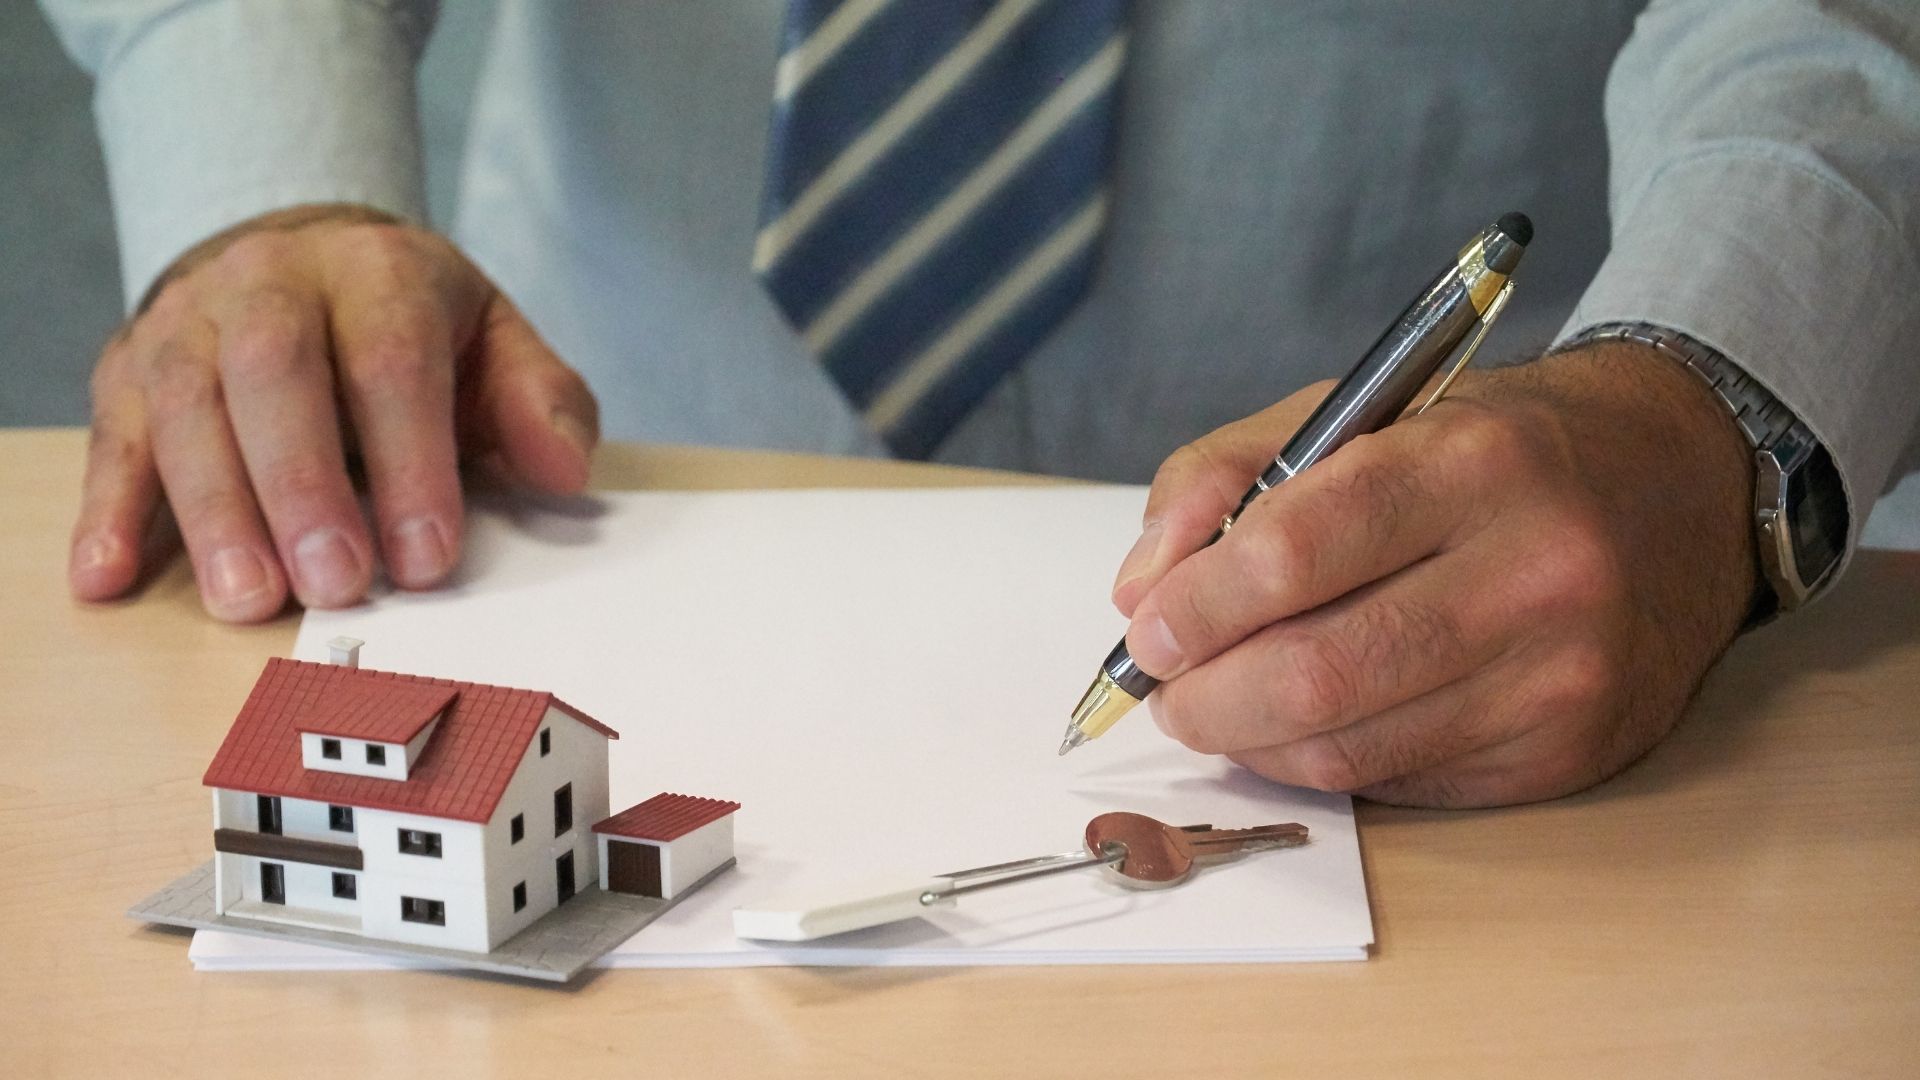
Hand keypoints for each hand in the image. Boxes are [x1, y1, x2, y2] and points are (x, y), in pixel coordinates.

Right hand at [70, 204, 597, 621]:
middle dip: (304, 484)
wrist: (300, 258)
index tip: (428, 557)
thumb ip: (540, 402)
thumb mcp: (493, 341)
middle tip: (336, 583)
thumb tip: (565, 471)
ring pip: (189, 407)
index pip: (392, 361)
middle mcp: (271, 282)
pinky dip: (108, 510)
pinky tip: (108, 575)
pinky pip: (114, 437)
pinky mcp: (129, 372)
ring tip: (249, 598)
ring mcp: (189, 323)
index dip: (411, 462)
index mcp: (378, 272)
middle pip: (276, 374)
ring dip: (216, 510)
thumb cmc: (410, 325)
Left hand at [1111, 344, 1758, 806]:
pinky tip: (1306, 727)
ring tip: (1218, 708)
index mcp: (1473, 460)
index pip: (1296, 551)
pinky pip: (1401, 782)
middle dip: (1207, 697)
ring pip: (1350, 747)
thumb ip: (1226, 478)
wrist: (1682, 485)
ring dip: (1251, 742)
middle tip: (1167, 690)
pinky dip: (1326, 764)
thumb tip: (1140, 591)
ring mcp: (1562, 673)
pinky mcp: (1568, 751)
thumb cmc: (1495, 447)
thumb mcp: (1358, 410)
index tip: (1150, 629)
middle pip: (1319, 672)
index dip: (1200, 604)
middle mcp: (1534, 569)